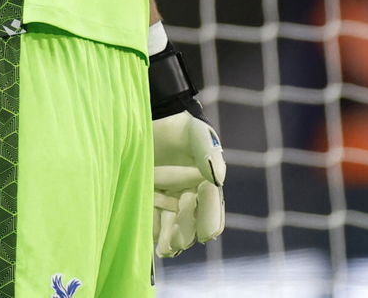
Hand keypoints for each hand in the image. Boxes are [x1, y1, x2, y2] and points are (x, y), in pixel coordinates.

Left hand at [152, 105, 225, 257]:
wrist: (150, 117)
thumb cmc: (178, 125)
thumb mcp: (196, 134)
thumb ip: (208, 152)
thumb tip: (218, 178)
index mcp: (206, 181)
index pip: (212, 204)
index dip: (210, 219)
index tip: (206, 234)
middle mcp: (189, 193)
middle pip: (192, 221)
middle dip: (187, 233)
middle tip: (178, 243)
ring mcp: (168, 198)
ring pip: (173, 226)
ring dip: (170, 240)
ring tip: (166, 249)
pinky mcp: (148, 198)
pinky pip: (152, 220)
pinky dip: (151, 230)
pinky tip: (149, 238)